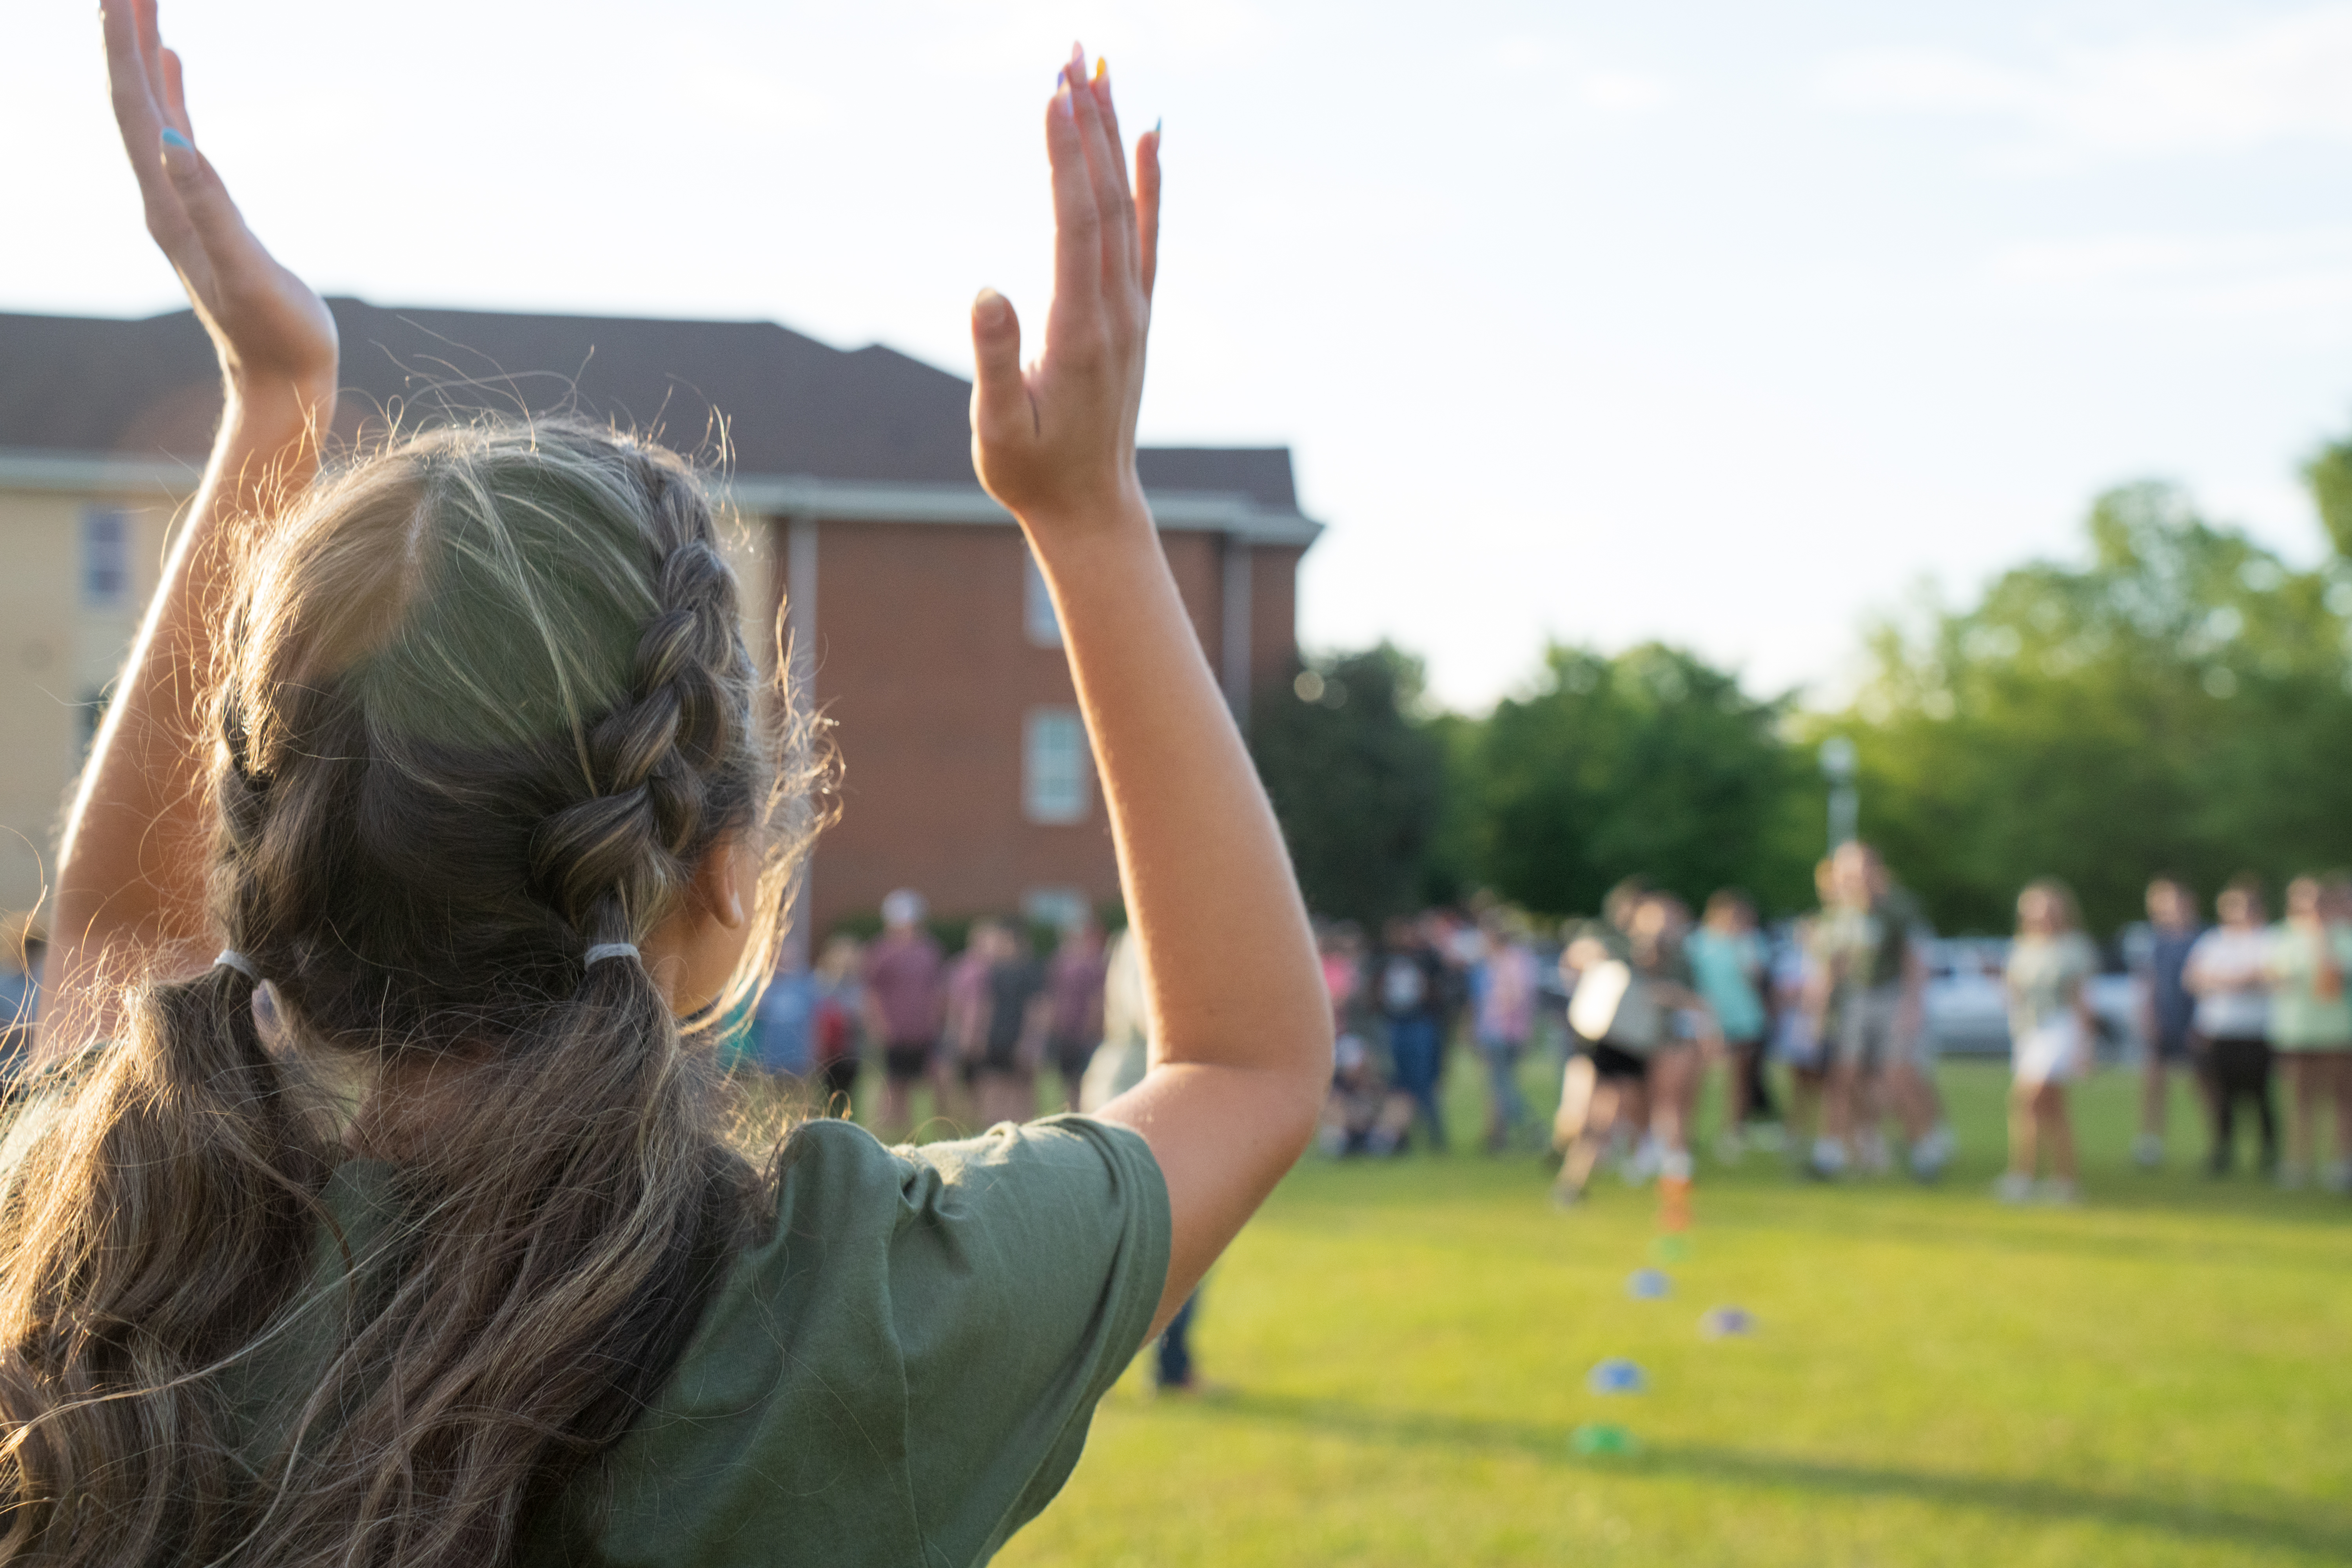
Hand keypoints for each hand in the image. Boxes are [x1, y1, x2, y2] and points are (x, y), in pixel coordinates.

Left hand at [104, 0, 335, 409]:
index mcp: (169, 205)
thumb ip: (214, 209)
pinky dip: (170, 94)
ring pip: (149, 114)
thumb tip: (174, 141)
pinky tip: (173, 66)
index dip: (124, 50)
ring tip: (141, 4)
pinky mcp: (205, 213)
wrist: (282, 386)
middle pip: (132, 102)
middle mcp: (164, 198)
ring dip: (142, 58)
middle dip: (124, 38)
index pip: (134, 111)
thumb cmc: (279, 338)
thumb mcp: (250, 274)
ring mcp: (182, 204)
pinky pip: (175, 135)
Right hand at [969, 46, 1158, 534]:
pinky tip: (1143, 133)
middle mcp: (1118, 309)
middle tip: (1075, 52)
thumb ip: (998, 362)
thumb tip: (988, 291)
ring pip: (1127, 205)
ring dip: (1112, 135)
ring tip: (1100, 68)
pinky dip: (1147, 179)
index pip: (1076, 224)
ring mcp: (1133, 308)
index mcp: (1082, 331)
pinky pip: (1146, 232)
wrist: (1091, 509)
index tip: (1055, 95)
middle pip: (1106, 199)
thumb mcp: (999, 429)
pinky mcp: (1134, 312)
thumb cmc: (1033, 473)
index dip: (1067, 158)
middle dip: (1089, 123)